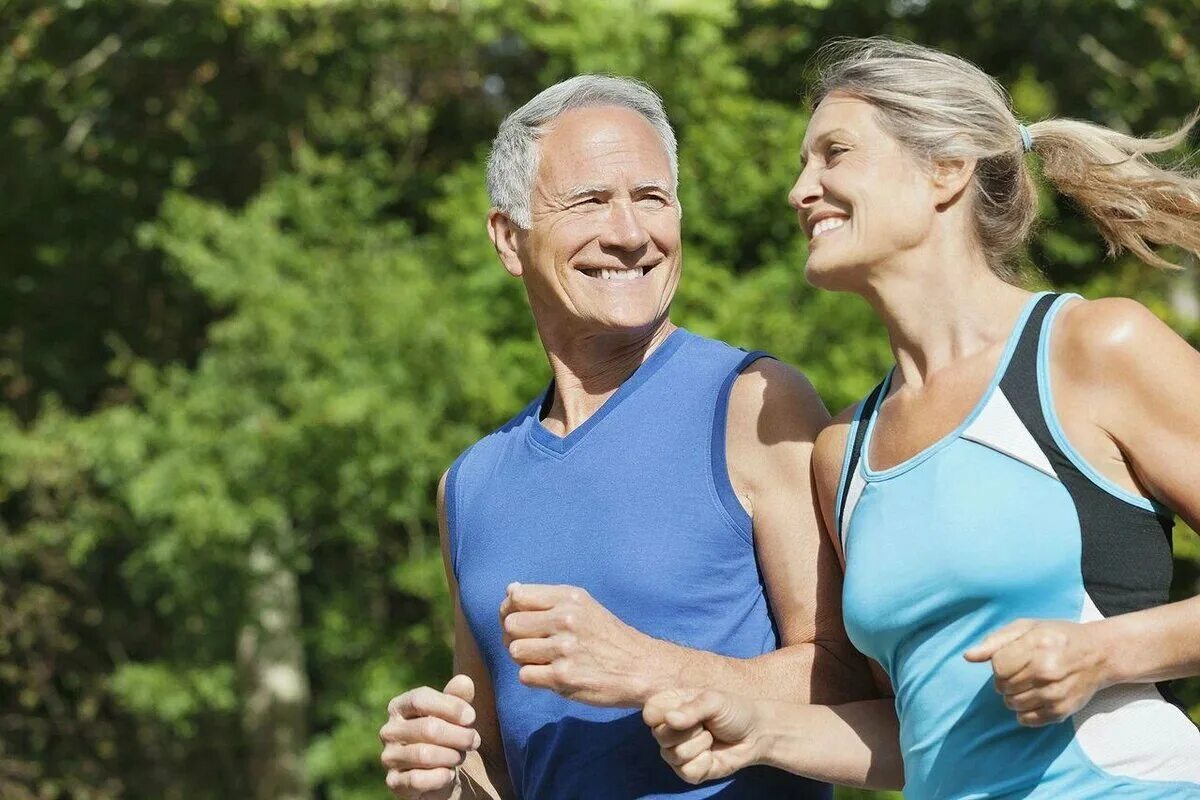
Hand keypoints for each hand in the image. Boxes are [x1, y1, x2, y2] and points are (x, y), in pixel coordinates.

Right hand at [380, 675, 480, 798]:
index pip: (420, 699)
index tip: (471, 717)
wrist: (439, 775)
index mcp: (399, 707)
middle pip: (427, 728)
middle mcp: (389, 731)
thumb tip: (465, 681)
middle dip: (458, 735)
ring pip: (425, 754)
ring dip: (452, 756)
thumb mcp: (454, 714)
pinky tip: (448, 774)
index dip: (450, 706)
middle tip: (474, 740)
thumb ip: (458, 697)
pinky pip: (419, 779)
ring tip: (461, 756)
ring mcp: (389, 757)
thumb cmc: (446, 737)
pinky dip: (440, 776)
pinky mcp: (394, 783)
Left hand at [499, 583, 654, 706]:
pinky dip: (535, 678)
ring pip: (515, 651)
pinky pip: (525, 676)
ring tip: (546, 660)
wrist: (641, 667)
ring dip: (525, 659)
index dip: (510, 611)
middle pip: (510, 625)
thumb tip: (511, 590)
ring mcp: (564, 648)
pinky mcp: (564, 677)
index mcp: (569, 597)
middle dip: (515, 637)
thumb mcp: (583, 606)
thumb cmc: (608, 637)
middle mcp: (566, 619)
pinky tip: (553, 674)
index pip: (516, 597)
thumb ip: (546, 599)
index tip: (520, 622)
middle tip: (532, 645)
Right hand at [643, 688, 764, 783]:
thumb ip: (691, 709)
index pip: (649, 713)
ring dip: (699, 746)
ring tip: (711, 738)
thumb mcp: (714, 701)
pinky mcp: (688, 771)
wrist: (755, 734)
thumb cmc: (734, 711)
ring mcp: (677, 751)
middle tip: (706, 725)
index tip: (685, 712)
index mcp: (670, 706)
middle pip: (660, 736)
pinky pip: (686, 772)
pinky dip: (704, 764)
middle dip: (689, 732)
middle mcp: (669, 729)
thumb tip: (669, 720)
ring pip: (672, 755)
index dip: (663, 715)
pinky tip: (712, 755)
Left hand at [964, 618, 1113, 726]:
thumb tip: (968, 656)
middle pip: (1002, 686)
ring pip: (1011, 704)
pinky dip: (1023, 712)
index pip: (998, 667)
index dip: (999, 664)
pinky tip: (1033, 697)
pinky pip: (1027, 720)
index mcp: (1036, 646)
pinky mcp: (1062, 711)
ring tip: (1026, 683)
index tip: (1011, 658)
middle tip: (1020, 671)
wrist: (1099, 654)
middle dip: (1004, 680)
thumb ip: (995, 641)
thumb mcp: (1027, 627)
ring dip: (1012, 695)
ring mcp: (1055, 694)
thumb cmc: (1058, 636)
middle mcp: (1046, 671)